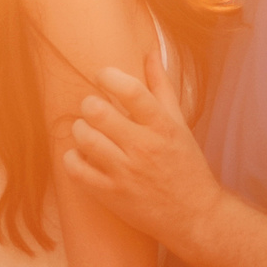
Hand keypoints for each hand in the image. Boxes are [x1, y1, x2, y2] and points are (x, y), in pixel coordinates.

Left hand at [62, 55, 225, 253]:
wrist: (194, 215)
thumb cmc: (186, 165)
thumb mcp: (179, 123)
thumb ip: (161, 87)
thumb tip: (150, 51)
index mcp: (163, 126)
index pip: (132, 91)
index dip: (109, 77)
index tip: (102, 76)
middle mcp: (144, 148)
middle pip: (99, 112)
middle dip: (89, 105)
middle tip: (92, 109)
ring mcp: (126, 173)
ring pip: (85, 139)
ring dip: (79, 129)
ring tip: (86, 131)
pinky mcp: (112, 195)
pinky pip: (77, 170)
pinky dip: (72, 158)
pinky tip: (81, 155)